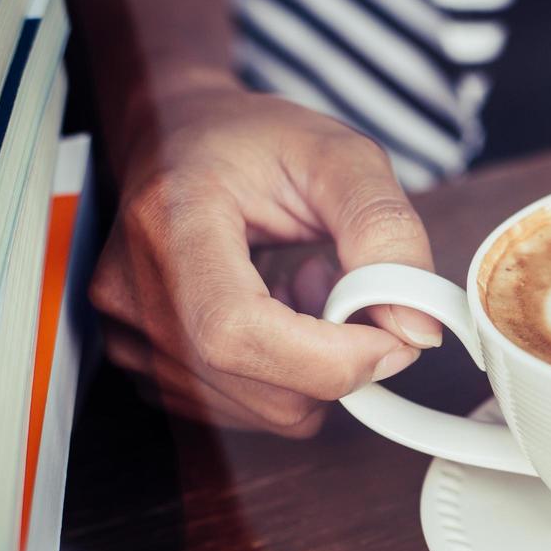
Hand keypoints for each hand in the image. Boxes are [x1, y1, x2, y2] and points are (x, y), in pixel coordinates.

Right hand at [90, 82, 441, 436]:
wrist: (181, 139)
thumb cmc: (253, 141)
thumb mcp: (340, 156)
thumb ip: (386, 232)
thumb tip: (416, 327)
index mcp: (170, 222)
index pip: (236, 331)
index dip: (330, 356)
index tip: (391, 334)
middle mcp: (133, 292)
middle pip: (263, 387)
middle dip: (340, 359)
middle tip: (348, 289)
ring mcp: (134, 339)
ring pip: (268, 412)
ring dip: (316, 367)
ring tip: (303, 288)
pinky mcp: (150, 369)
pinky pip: (251, 412)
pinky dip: (289, 376)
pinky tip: (277, 313)